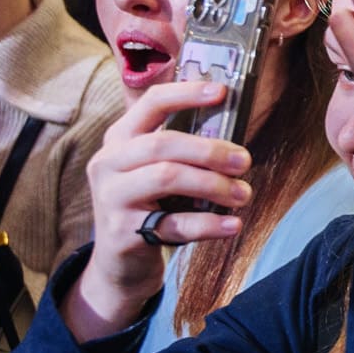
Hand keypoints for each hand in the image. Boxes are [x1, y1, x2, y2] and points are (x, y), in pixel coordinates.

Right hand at [65, 80, 255, 337]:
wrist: (118, 261)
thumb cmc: (148, 205)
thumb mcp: (152, 170)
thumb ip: (181, 149)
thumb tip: (234, 132)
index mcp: (119, 139)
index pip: (151, 104)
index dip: (186, 94)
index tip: (222, 91)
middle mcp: (108, 163)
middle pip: (162, 144)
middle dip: (210, 150)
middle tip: (244, 161)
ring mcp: (111, 197)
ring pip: (166, 178)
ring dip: (212, 184)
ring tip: (242, 194)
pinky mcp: (122, 232)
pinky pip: (172, 224)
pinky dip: (208, 224)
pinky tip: (233, 224)